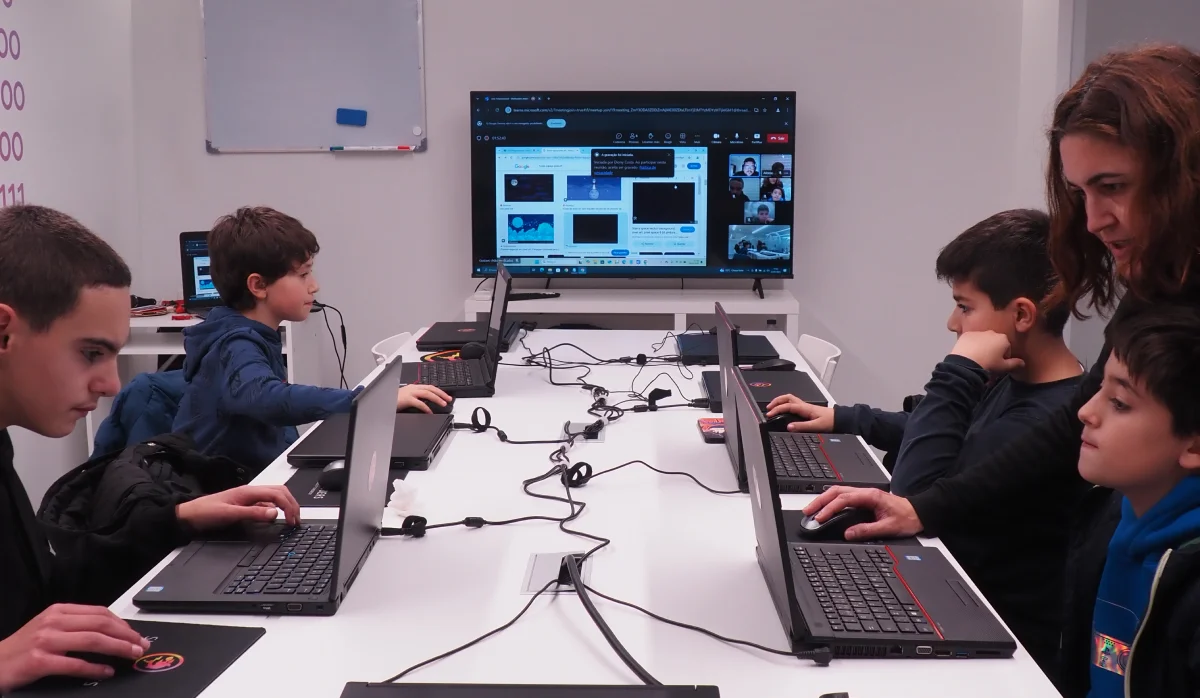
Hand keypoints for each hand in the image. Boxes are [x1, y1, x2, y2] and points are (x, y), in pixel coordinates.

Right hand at [0, 604, 149, 691]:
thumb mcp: (49, 629)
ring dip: (118, 648)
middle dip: (126, 635)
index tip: (137, 634)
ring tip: (132, 655)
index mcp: (59, 611)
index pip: (100, 612)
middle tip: (142, 645)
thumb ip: (76, 627)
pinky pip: (74, 664)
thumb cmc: (23, 649)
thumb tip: (111, 634)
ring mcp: (45, 641)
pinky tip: (106, 672)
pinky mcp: (39, 661)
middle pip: (100, 624)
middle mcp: (53, 622)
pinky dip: (94, 668)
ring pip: (92, 640)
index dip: (123, 624)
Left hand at [176, 485, 300, 530]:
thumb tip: (274, 513)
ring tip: (291, 519)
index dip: (289, 506)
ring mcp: (249, 498)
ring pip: (275, 497)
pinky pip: (267, 503)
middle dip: (292, 504)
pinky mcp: (247, 504)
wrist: (189, 515)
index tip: (293, 521)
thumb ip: (253, 513)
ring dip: (286, 505)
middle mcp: (251, 492)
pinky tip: (277, 518)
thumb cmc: (206, 512)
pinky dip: (277, 509)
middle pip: (280, 492)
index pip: (278, 494)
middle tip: (297, 520)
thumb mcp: (230, 514)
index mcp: (249, 491)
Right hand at [397, 384, 450, 412]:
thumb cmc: (394, 400)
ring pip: (427, 393)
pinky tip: (430, 412)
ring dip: (437, 398)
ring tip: (443, 404)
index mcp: (414, 387)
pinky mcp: (406, 399)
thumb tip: (428, 405)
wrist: (383, 400)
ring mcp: (410, 393)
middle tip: (449, 399)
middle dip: (441, 393)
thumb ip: (417, 399)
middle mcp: (413, 388)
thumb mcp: (408, 398)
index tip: (446, 396)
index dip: (439, 391)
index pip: (430, 387)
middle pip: (431, 388)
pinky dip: (426, 407)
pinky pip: (419, 403)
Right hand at [765, 394, 833, 431]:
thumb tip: (789, 427)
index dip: (777, 409)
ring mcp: (805, 406)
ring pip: (789, 399)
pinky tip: (784, 410)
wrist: (840, 419)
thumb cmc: (830, 421)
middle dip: (776, 401)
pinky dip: (785, 405)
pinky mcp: (807, 409)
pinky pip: (793, 404)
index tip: (770, 414)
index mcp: (804, 408)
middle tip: (768, 408)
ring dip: (780, 401)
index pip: (787, 406)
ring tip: (773, 408)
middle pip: (787, 398)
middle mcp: (804, 405)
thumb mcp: (816, 426)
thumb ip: (802, 426)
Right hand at [802, 486, 922, 540]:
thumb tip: (849, 533)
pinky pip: (843, 497)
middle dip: (820, 501)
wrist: (919, 513)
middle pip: (836, 491)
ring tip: (812, 510)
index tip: (820, 518)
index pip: (843, 499)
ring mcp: (864, 494)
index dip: (829, 508)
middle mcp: (865, 492)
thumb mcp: (888, 528)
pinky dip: (830, 501)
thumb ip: (867, 530)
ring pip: (838, 492)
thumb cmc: (907, 518)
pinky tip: (825, 508)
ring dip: (823, 500)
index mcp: (870, 496)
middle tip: (808, 512)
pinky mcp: (864, 499)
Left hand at [950, 331, 1023, 372]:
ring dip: (982, 347)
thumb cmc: (988, 364)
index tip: (998, 364)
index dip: (1003, 358)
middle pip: (995, 342)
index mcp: (1003, 339)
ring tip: (977, 359)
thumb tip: (1022, 363)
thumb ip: (1014, 364)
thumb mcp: (1003, 367)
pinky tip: (968, 354)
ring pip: (983, 340)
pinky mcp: (966, 334)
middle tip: (988, 362)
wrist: (966, 363)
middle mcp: (991, 332)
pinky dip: (971, 345)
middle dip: (993, 350)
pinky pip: (971, 340)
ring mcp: (978, 332)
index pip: (1007, 348)